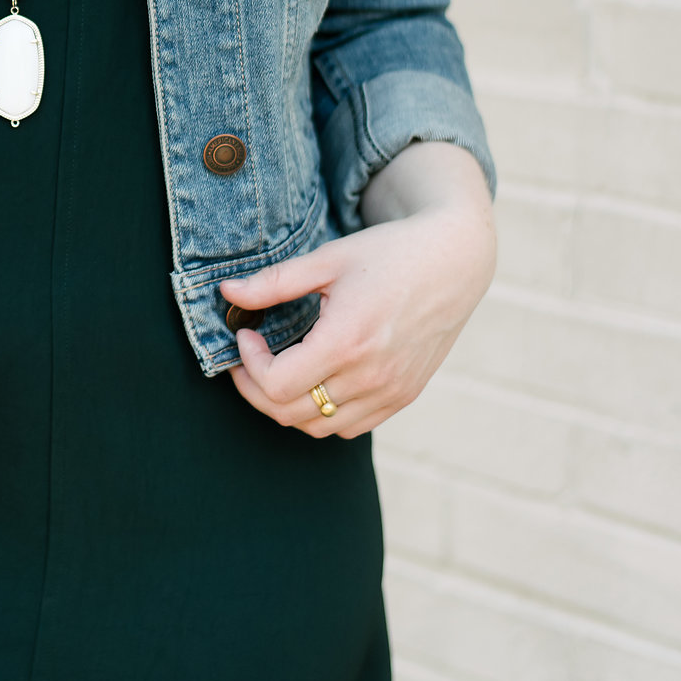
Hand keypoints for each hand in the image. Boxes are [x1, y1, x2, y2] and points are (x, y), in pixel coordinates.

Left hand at [220, 141, 493, 438]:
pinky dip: (322, 414)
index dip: (249, 364)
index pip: (277, 385)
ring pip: (319, 427)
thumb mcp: (327, 259)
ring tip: (277, 371)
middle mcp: (371, 375)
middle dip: (256, 389)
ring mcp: (391, 391)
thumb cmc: (390, 253)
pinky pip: (350, 427)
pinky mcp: (403, 396)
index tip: (247, 334)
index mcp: (348, 340)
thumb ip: (273, 282)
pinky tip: (314, 380)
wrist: (454, 261)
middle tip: (248, 360)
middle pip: (290, 413)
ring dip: (287, 406)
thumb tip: (226, 293)